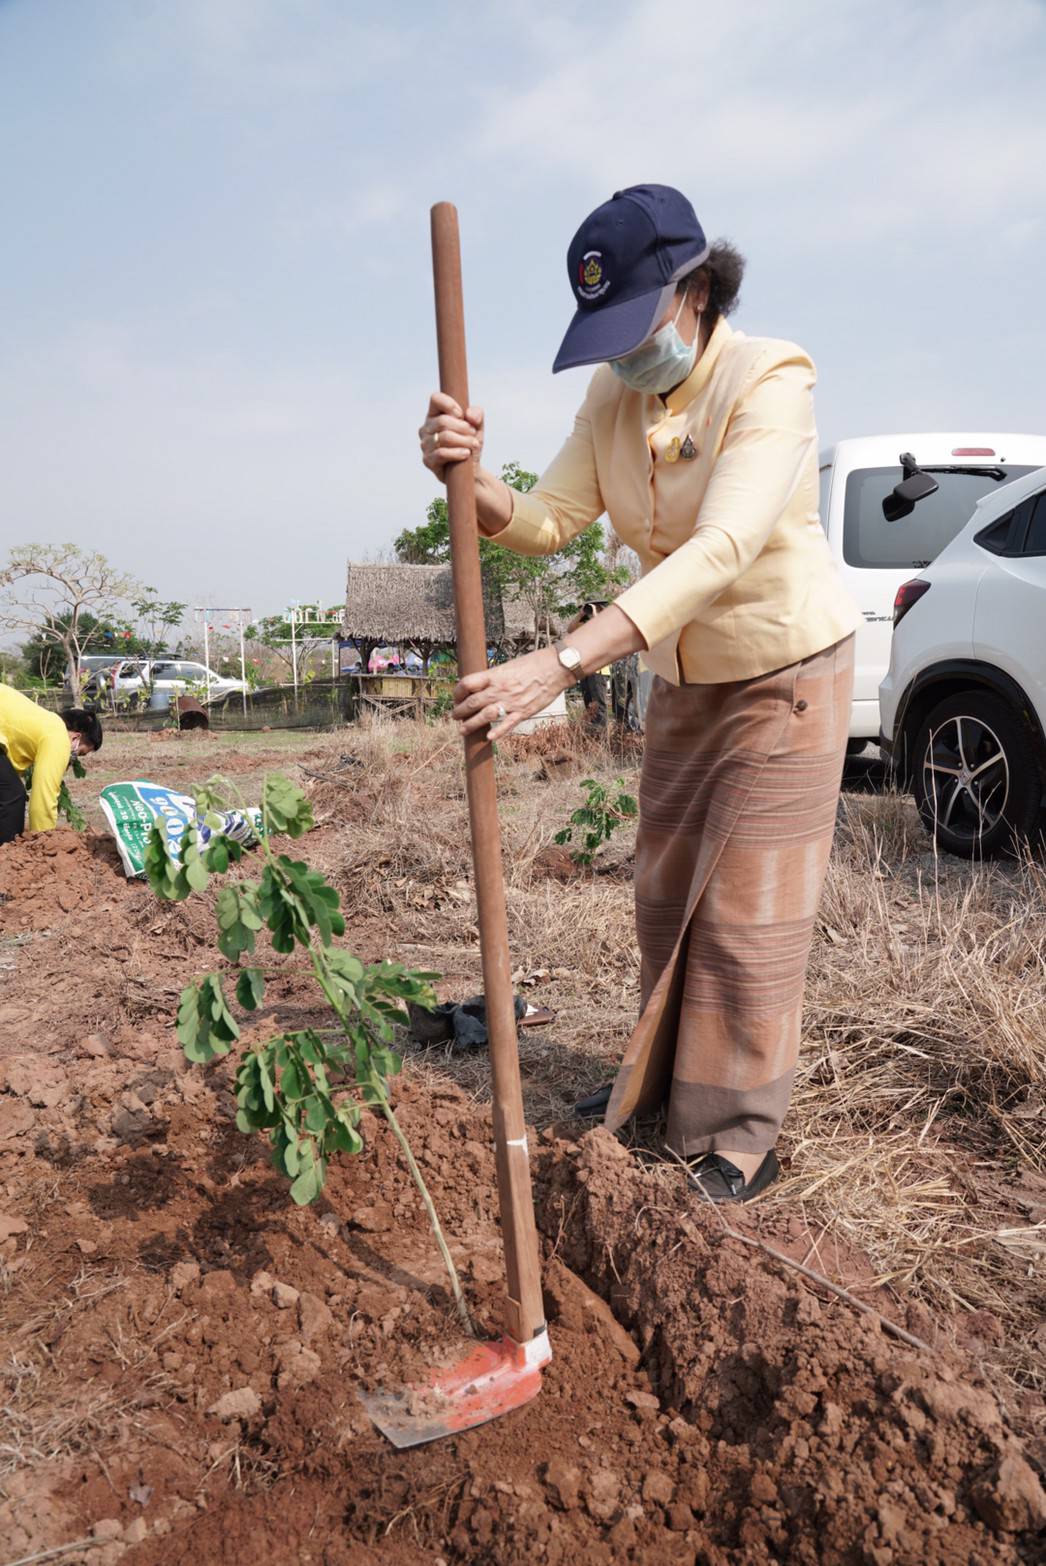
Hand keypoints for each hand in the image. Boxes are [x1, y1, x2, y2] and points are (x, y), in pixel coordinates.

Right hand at [419, 392, 483, 482]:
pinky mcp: (428, 460)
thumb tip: (469, 416)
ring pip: (444, 437)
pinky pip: (441, 453)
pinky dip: (457, 453)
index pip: (435, 399)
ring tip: (473, 445)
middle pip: (443, 421)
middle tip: (473, 434)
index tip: (462, 415)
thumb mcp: (477, 427)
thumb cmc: (470, 444)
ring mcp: (425, 445)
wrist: (471, 470)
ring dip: (464, 441)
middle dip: (463, 428)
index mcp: (435, 415)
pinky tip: (466, 454)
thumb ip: (477, 415)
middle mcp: (426, 428)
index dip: (450, 405)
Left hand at [453, 647, 571, 739]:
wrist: (555, 667)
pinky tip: (489, 737)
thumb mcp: (508, 666)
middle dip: (459, 712)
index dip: (457, 692)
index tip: (456, 698)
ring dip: (470, 725)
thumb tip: (481, 686)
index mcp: (495, 675)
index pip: (467, 684)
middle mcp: (499, 689)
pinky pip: (507, 724)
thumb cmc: (533, 664)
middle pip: (472, 703)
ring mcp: (511, 702)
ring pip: (485, 716)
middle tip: (455, 716)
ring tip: (462, 731)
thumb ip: (494, 677)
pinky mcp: (523, 712)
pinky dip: (497, 732)